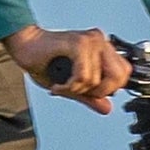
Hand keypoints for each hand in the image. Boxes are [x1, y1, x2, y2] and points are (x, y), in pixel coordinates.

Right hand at [5, 25, 130, 113]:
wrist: (24, 45)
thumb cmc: (45, 61)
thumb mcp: (72, 86)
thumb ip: (91, 96)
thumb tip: (107, 108)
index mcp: (102, 48)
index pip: (124, 74)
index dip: (110, 89)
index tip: (89, 91)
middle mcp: (100, 41)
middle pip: (119, 77)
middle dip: (98, 92)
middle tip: (78, 90)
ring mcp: (91, 40)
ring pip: (100, 80)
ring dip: (79, 90)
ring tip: (64, 85)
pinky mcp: (78, 43)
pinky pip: (84, 76)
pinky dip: (70, 86)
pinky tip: (58, 85)